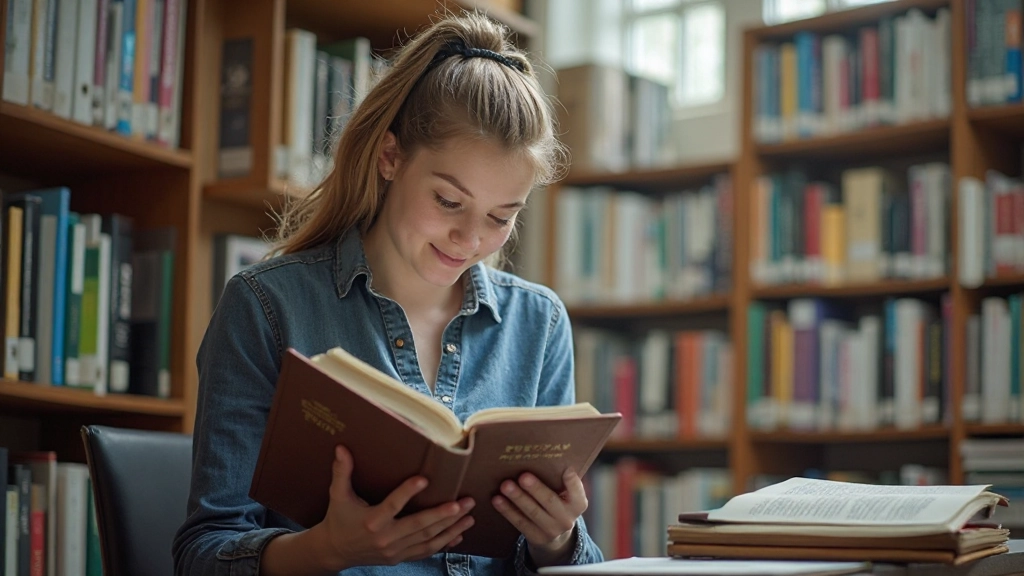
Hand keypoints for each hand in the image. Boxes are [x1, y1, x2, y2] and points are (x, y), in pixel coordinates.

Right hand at [311, 445, 475, 570]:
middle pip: (419, 525)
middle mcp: (385, 538)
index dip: (408, 492)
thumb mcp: (338, 496)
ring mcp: (395, 550)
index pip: (393, 505)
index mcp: (372, 521)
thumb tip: (341, 448)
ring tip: (468, 515)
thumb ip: (342, 472)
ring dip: (450, 528)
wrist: (335, 551)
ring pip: (427, 539)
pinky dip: (444, 544)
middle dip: (444, 514)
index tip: (425, 479)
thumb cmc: (339, 520)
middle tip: (464, 502)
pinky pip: (425, 551)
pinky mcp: (399, 557)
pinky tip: (459, 535)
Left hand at [491, 468, 586, 566]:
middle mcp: (567, 518)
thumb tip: (546, 457)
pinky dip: (507, 510)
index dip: (572, 481)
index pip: (577, 491)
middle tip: (523, 476)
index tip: (566, 469)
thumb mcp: (566, 494)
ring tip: (505, 485)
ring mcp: (551, 530)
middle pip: (550, 501)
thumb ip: (560, 480)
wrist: (556, 533)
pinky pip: (519, 522)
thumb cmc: (559, 502)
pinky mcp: (536, 537)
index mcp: (578, 504)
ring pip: (532, 512)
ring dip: (518, 498)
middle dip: (536, 489)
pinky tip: (497, 499)